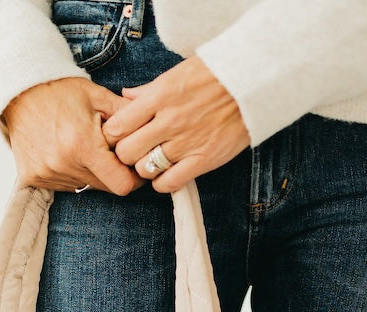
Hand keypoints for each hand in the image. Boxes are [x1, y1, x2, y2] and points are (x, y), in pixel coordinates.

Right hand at [0, 78, 147, 195]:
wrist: (19, 91)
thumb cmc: (61, 91)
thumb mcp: (99, 97)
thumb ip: (128, 118)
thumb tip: (153, 133)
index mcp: (84, 146)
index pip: (122, 185)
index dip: (133, 179)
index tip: (134, 167)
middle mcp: (64, 165)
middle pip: (104, 187)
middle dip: (112, 173)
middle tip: (108, 152)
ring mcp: (47, 174)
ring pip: (84, 187)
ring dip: (89, 173)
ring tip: (80, 146)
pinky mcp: (33, 178)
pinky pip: (63, 185)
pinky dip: (69, 173)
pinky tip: (63, 152)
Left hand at [100, 55, 251, 193]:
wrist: (252, 81)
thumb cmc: (213, 75)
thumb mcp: (176, 74)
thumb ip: (147, 91)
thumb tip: (124, 97)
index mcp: (158, 97)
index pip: (117, 127)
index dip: (113, 136)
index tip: (120, 136)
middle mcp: (168, 122)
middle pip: (126, 153)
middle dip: (126, 155)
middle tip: (135, 152)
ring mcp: (185, 143)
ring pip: (145, 170)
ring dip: (145, 169)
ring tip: (153, 161)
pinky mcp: (202, 160)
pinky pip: (169, 183)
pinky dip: (162, 183)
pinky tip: (166, 174)